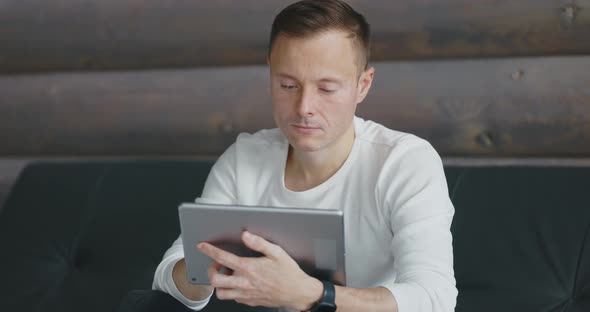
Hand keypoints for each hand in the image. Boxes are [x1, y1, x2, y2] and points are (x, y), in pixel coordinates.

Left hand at [198, 231, 322, 309]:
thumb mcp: (277, 252)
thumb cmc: (289, 273)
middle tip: (217, 264)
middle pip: (215, 280)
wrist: (298, 293)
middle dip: (211, 270)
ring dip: (220, 283)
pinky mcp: (250, 301)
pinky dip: (231, 290)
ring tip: (227, 274)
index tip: (202, 246)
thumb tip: (245, 235)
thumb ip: (259, 243)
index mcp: (249, 268)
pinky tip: (239, 282)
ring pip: (221, 293)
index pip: (223, 258)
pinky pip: (233, 298)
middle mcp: (245, 283)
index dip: (210, 250)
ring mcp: (246, 294)